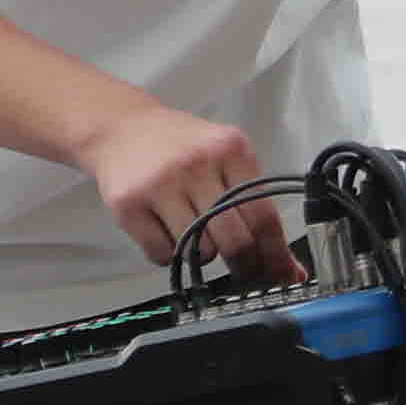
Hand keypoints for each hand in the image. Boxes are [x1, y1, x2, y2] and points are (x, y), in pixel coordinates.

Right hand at [85, 102, 290, 277]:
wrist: (122, 129)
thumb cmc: (181, 146)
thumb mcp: (225, 154)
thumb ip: (252, 197)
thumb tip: (283, 258)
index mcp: (232, 151)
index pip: (264, 215)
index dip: (276, 253)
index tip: (283, 275)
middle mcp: (198, 165)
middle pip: (235, 238)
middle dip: (244, 263)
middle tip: (243, 269)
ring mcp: (162, 184)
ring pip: (198, 249)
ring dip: (203, 255)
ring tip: (197, 236)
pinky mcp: (129, 204)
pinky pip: (161, 252)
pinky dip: (170, 256)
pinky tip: (168, 235)